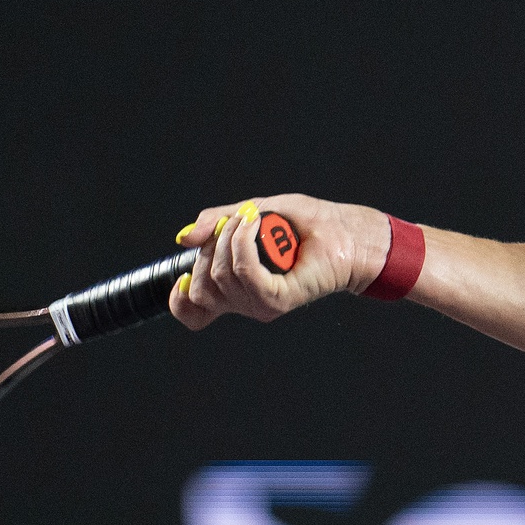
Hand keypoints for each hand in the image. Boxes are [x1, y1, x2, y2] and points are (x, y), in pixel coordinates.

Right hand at [165, 193, 392, 329]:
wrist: (344, 230)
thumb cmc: (305, 223)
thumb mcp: (250, 212)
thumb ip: (214, 224)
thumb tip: (183, 239)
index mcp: (235, 288)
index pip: (193, 313)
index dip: (180, 298)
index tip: (185, 276)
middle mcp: (246, 301)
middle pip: (201, 287)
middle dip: (211, 246)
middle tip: (238, 222)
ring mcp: (262, 303)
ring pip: (221, 276)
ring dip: (231, 237)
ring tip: (252, 218)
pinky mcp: (279, 299)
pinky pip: (246, 273)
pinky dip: (245, 243)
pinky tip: (256, 225)